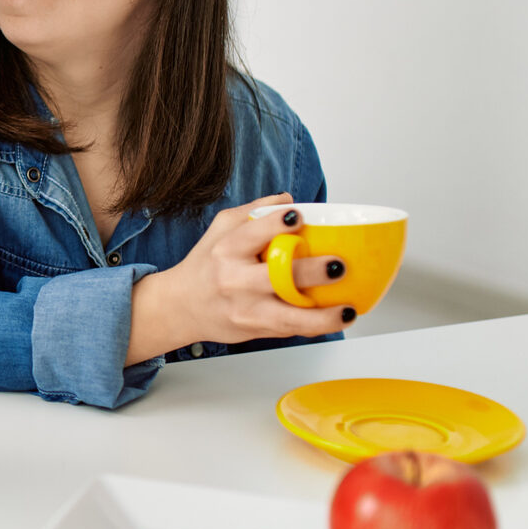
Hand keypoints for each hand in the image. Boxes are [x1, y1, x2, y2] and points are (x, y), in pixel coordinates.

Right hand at [127, 194, 351, 362]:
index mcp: (227, 249)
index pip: (253, 232)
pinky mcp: (254, 329)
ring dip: (323, 315)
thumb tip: (289, 199)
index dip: (278, 223)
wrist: (181, 307)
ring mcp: (246, 309)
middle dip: (312, 271)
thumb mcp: (221, 229)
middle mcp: (235, 280)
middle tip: (339, 265)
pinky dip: (317, 326)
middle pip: (278, 276)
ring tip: (347, 309)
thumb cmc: (206, 265)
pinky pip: (290, 329)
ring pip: (288, 316)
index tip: (299, 217)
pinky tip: (337, 318)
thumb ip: (254, 211)